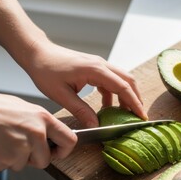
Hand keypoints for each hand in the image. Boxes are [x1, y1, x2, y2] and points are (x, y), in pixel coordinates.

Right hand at [0, 90, 76, 171]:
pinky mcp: (5, 158)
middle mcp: (36, 133)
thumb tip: (53, 136)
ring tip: (3, 140)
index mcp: (43, 118)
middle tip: (21, 146)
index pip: (70, 140)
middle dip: (34, 159)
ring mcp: (21, 147)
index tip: (58, 152)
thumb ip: (41, 124)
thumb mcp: (26, 109)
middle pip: (45, 160)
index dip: (64, 150)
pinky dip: (0, 160)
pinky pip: (6, 166)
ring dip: (13, 158)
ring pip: (23, 165)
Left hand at [24, 40, 147, 127]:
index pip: (123, 87)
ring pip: (122, 80)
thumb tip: (95, 126)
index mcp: (96, 70)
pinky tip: (108, 107)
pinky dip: (114, 95)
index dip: (135, 103)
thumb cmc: (46, 71)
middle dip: (136, 99)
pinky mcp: (95, 68)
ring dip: (126, 96)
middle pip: (128, 81)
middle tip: (138, 116)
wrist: (38, 54)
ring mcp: (99, 65)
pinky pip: (111, 81)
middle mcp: (102, 65)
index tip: (141, 116)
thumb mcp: (61, 95)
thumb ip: (81, 110)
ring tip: (125, 114)